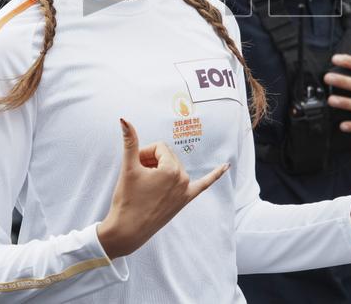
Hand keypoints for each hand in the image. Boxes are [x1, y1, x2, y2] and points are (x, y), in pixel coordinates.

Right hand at [97, 119, 227, 258]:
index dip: (144, 153)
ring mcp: (185, 191)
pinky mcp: (185, 201)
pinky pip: (203, 185)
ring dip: (161, 169)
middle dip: (151, 160)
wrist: (127, 231)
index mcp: (171, 170)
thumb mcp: (128, 168)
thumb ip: (130, 141)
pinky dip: (215, 175)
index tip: (134, 166)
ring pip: (173, 167)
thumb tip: (124, 119)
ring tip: (145, 184)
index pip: (158, 147)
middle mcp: (183, 179)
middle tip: (137, 176)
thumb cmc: (126, 200)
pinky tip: (226, 167)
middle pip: (166, 156)